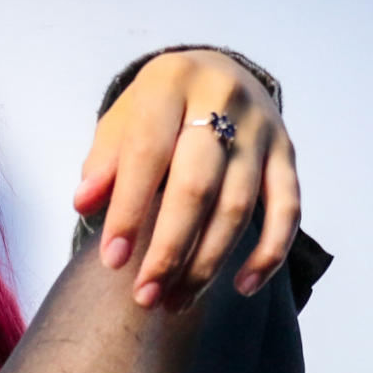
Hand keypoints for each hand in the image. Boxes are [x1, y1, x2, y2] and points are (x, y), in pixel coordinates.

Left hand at [72, 49, 300, 310]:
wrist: (221, 71)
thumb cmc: (159, 110)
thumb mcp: (122, 120)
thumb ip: (104, 161)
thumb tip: (84, 202)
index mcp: (170, 82)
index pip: (147, 154)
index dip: (129, 211)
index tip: (112, 261)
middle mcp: (222, 99)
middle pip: (197, 187)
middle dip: (170, 249)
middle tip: (146, 296)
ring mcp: (261, 129)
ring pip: (238, 206)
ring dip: (207, 262)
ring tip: (176, 301)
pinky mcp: (287, 154)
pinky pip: (287, 210)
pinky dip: (269, 253)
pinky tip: (244, 286)